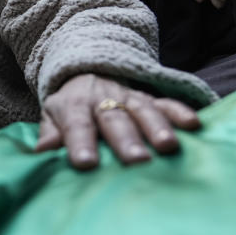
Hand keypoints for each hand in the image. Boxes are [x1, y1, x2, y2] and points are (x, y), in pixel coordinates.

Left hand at [36, 74, 199, 169]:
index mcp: (74, 106)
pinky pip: (166, 103)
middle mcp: (103, 99)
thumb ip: (50, 133)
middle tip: (136, 160)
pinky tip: (193, 125)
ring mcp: (128, 98)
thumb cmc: (70, 106)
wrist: (87, 72)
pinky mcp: (149, 99)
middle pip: (114, 119)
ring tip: (167, 146)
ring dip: (156, 127)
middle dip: (126, 139)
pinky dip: (180, 112)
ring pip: (143, 110)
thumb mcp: (53, 115)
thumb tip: (42, 152)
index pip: (76, 124)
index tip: (85, 163)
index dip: (80, 143)